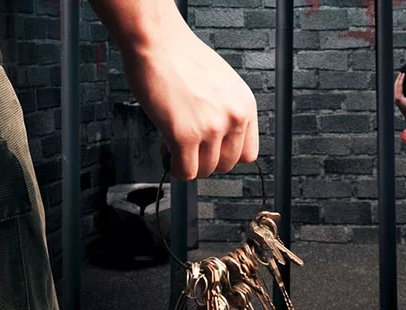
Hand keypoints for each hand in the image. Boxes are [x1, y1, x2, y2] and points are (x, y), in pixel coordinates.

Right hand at [122, 34, 258, 180]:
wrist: (157, 41)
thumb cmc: (181, 56)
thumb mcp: (222, 84)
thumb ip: (225, 110)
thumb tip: (218, 137)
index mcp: (245, 105)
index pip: (249, 153)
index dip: (226, 155)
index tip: (212, 151)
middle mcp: (234, 118)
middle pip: (227, 165)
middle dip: (205, 161)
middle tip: (189, 149)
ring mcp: (211, 128)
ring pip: (205, 170)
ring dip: (188, 164)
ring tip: (174, 146)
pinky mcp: (184, 135)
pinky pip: (185, 171)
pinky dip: (174, 168)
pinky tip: (167, 153)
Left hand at [394, 72, 405, 120]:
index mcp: (398, 98)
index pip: (399, 86)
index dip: (401, 79)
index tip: (403, 74)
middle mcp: (396, 98)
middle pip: (395, 86)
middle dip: (398, 79)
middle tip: (401, 73)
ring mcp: (396, 99)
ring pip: (395, 88)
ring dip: (397, 82)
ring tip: (400, 77)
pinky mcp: (398, 100)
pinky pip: (397, 91)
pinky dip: (398, 86)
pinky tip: (401, 85)